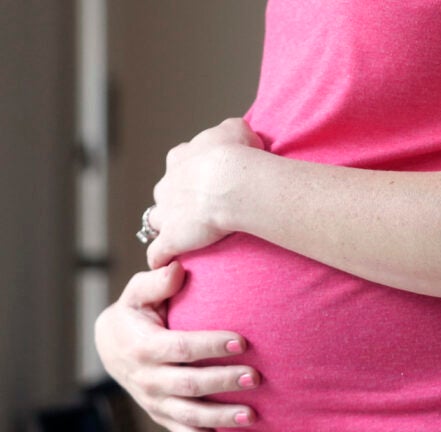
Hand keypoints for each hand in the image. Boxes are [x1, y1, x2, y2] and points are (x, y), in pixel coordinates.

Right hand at [94, 262, 258, 430]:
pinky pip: (184, 430)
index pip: (181, 348)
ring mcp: (154, 401)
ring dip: (221, 417)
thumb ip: (156, 281)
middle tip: (254, 377)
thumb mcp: (137, 293)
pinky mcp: (161, 414)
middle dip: (223, 381)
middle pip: (189, 384)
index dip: (210, 345)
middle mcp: (147, 378)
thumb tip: (177, 268)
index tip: (241, 340)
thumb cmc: (134, 313)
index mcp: (143, 346)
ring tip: (252, 414)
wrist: (111, 346)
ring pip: (189, 414)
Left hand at [147, 118, 264, 268]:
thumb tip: (237, 133)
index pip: (178, 164)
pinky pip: (158, 254)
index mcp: (180, 158)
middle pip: (165, 194)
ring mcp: (166, 214)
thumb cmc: (237, 153)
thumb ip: (232, 131)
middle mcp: (166, 185)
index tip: (207, 179)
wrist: (231, 180)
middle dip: (177, 202)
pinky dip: (162, 260)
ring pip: (158, 223)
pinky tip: (171, 266)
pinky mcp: (170, 240)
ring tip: (185, 239)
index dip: (191, 173)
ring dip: (168, 229)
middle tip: (201, 209)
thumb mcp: (237, 129)